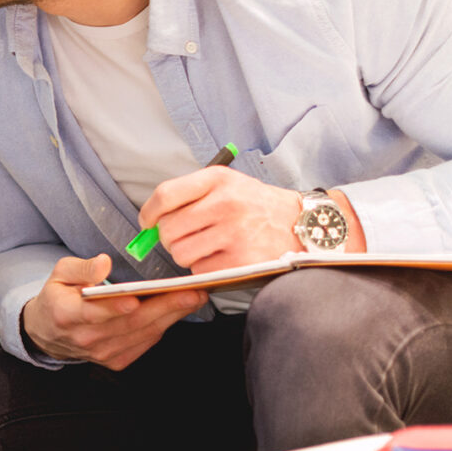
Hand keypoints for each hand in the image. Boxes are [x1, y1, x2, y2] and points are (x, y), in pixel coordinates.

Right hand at [21, 254, 204, 369]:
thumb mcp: (59, 274)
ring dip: (171, 316)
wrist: (48, 333)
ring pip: (143, 334)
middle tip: (190, 292)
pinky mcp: (117, 360)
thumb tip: (103, 263)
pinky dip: (163, 326)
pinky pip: (146, 342)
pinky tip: (177, 311)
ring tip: (193, 298)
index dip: (115, 308)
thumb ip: (81, 268)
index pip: (94, 313)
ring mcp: (103, 353)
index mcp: (67, 315)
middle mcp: (87, 338)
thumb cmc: (57, 298)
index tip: (135, 299)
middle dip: (164, 307)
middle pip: (129, 323)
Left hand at [138, 166, 301, 274]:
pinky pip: (200, 270)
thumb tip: (152, 220)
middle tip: (186, 238)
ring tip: (208, 247)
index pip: (165, 195)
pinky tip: (223, 257)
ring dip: (188, 255)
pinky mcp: (241, 260)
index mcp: (217, 180)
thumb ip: (189, 195)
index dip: (149, 213)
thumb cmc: (256, 205)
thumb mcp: (227, 184)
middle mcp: (226, 204)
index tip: (148, 223)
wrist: (303, 224)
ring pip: (181, 253)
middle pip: (168, 229)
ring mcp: (234, 233)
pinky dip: (205, 268)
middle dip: (170, 238)